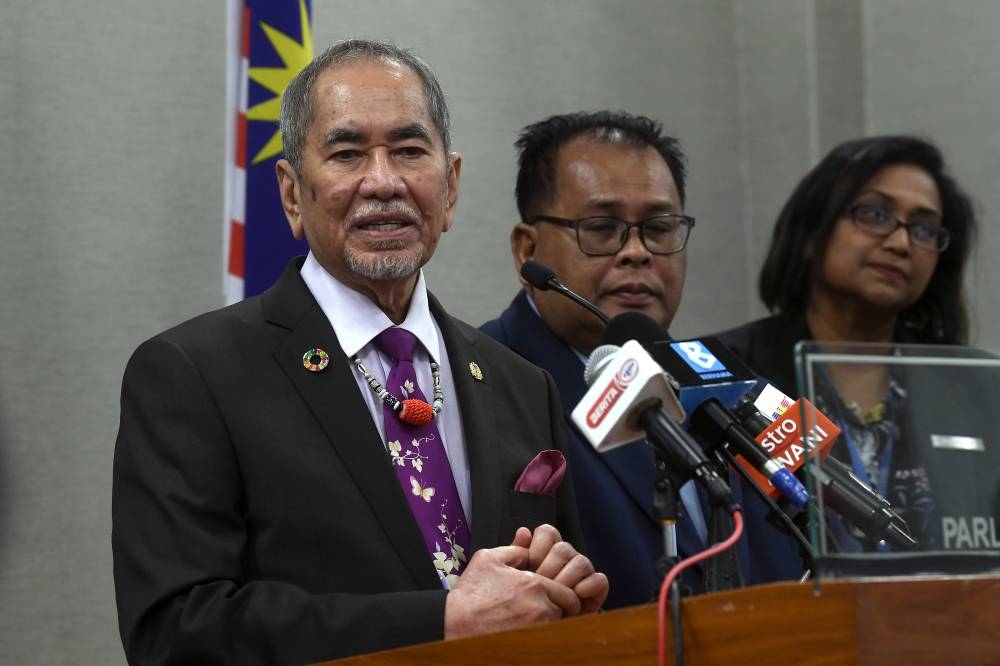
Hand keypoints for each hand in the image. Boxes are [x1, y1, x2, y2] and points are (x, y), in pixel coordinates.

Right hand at [443, 544, 580, 639]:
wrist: (451, 624)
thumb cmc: (469, 595)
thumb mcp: (487, 560)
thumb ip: (514, 549)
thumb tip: (529, 544)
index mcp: (533, 585)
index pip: (568, 593)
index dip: (564, 596)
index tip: (557, 599)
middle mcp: (538, 608)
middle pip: (565, 612)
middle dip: (558, 610)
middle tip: (544, 611)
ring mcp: (535, 631)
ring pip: (556, 628)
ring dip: (549, 625)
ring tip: (530, 622)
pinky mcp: (527, 645)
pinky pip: (546, 641)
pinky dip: (541, 638)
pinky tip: (526, 633)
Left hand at [513, 524, 608, 615]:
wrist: (541, 630)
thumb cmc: (526, 603)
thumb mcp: (516, 580)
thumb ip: (517, 556)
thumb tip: (523, 532)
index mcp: (548, 550)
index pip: (548, 533)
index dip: (538, 547)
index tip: (530, 565)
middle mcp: (567, 558)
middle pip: (562, 548)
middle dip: (549, 569)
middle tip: (540, 586)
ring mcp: (583, 572)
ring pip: (581, 562)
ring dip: (566, 580)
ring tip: (555, 595)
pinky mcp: (597, 589)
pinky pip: (599, 580)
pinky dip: (587, 588)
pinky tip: (575, 597)